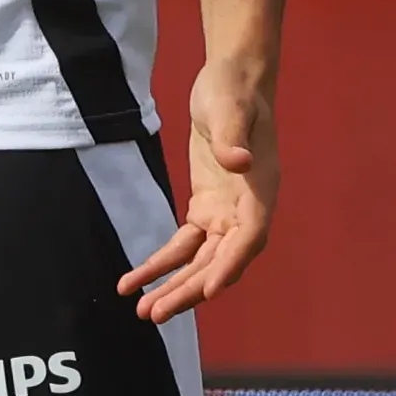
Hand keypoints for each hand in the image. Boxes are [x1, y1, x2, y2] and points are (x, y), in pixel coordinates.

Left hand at [118, 59, 278, 321]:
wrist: (230, 81)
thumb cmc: (234, 92)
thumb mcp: (230, 109)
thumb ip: (234, 136)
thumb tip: (241, 163)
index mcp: (261, 192)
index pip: (249, 239)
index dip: (230, 265)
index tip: (207, 290)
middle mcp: (247, 211)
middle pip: (220, 262)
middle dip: (190, 289)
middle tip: (156, 314)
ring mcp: (226, 214)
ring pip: (201, 262)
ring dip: (174, 286)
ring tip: (143, 311)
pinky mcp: (206, 209)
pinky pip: (184, 246)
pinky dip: (161, 264)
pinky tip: (134, 281)